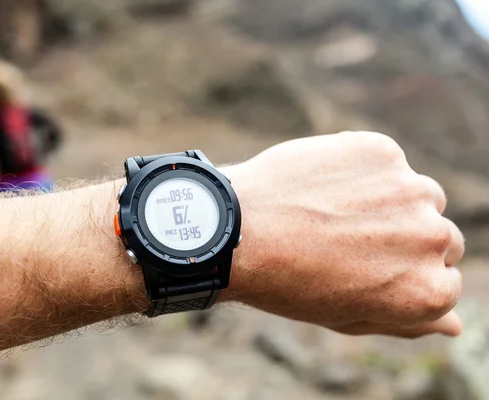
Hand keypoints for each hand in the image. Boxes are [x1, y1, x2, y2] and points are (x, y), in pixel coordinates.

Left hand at [223, 132, 464, 337]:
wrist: (238, 230)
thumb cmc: (288, 282)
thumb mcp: (350, 316)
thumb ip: (408, 321)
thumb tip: (453, 326)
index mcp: (428, 290)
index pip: (446, 281)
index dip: (404, 276)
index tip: (369, 271)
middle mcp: (432, 239)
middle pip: (440, 237)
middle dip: (405, 240)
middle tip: (351, 241)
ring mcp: (409, 190)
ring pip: (419, 196)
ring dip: (392, 203)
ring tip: (336, 212)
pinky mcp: (383, 152)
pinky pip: (388, 163)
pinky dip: (364, 172)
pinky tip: (324, 186)